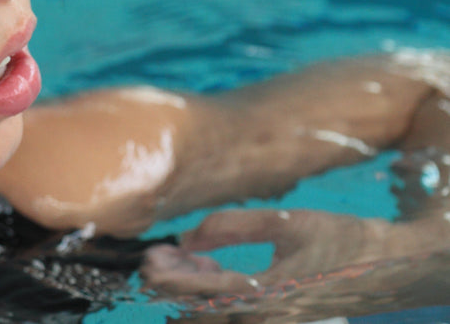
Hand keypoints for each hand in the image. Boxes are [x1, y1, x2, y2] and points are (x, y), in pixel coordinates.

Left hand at [140, 208, 389, 296]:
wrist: (387, 266)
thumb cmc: (339, 239)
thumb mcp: (285, 222)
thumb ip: (231, 226)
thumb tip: (188, 237)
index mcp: (264, 296)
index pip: (199, 294)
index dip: (167, 276)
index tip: (149, 256)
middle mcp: (264, 319)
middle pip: (198, 313)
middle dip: (171, 285)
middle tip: (158, 256)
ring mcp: (271, 323)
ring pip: (212, 317)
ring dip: (190, 289)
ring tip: (183, 257)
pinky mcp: (277, 319)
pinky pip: (231, 314)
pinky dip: (212, 293)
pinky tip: (208, 264)